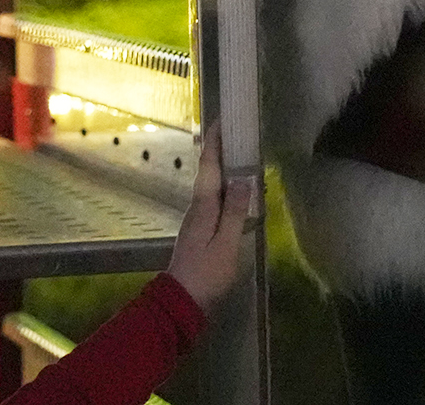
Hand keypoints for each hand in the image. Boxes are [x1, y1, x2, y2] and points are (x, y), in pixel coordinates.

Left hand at [163, 127, 259, 307]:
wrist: (181, 303)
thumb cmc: (205, 275)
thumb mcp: (225, 244)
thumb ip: (234, 212)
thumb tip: (243, 178)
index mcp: (203, 207)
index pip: (209, 166)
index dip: (215, 141)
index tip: (222, 120)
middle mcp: (198, 208)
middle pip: (209, 172)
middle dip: (221, 150)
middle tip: (238, 132)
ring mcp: (198, 221)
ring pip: (212, 187)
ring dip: (225, 168)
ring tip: (243, 156)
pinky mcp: (201, 233)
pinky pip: (216, 201)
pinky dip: (227, 190)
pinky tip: (238, 194)